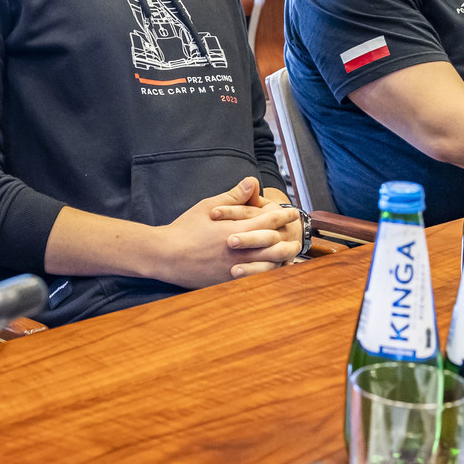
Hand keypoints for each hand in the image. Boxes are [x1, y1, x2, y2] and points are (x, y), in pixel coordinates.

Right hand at [149, 178, 299, 288]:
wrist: (166, 256)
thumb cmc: (185, 229)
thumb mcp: (208, 206)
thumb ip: (233, 197)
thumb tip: (252, 182)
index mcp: (236, 229)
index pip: (268, 221)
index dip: (283, 216)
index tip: (293, 213)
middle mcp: (239, 250)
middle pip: (273, 245)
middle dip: (288, 239)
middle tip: (297, 237)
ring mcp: (235, 268)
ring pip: (267, 265)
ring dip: (281, 259)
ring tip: (289, 256)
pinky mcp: (228, 281)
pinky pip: (254, 278)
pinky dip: (266, 274)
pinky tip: (271, 271)